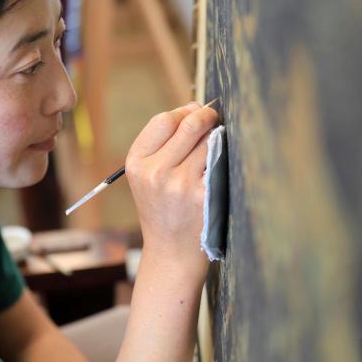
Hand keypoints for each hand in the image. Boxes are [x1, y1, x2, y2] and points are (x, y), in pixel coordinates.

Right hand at [125, 101, 218, 280]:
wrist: (171, 252)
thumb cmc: (163, 208)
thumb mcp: (146, 176)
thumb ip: (163, 143)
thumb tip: (196, 108)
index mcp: (137, 163)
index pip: (164, 120)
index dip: (184, 111)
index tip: (196, 113)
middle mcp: (156, 173)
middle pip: (189, 125)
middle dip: (206, 116)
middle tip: (215, 119)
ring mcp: (181, 185)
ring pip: (209, 141)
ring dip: (217, 138)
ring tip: (215, 147)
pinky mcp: (204, 197)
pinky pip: (221, 162)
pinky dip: (224, 158)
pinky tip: (222, 166)